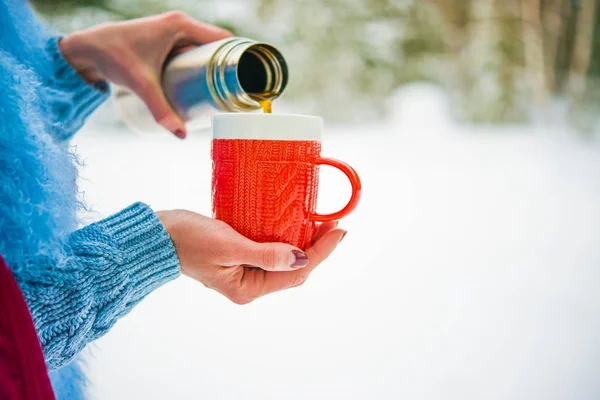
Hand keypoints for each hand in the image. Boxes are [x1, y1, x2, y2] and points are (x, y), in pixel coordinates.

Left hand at [59, 12, 231, 138]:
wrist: (87, 49)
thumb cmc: (112, 57)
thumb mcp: (142, 85)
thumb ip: (161, 110)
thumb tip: (180, 135)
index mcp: (181, 25)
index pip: (222, 37)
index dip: (238, 55)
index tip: (248, 76)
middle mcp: (180, 24)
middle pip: (216, 44)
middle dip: (228, 66)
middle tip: (236, 91)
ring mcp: (173, 31)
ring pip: (204, 48)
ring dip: (215, 66)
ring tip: (226, 90)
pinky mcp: (166, 40)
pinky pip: (192, 49)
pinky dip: (200, 64)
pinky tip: (204, 82)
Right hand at [157, 210, 345, 304]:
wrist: (159, 235)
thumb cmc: (188, 240)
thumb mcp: (228, 246)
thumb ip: (266, 254)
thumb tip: (300, 258)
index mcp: (248, 289)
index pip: (296, 273)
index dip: (321, 252)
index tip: (339, 230)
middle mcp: (250, 284)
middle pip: (294, 269)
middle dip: (316, 247)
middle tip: (333, 222)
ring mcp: (245, 272)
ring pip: (285, 260)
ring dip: (303, 242)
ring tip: (321, 221)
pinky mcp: (240, 257)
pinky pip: (271, 250)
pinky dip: (285, 237)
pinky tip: (294, 222)